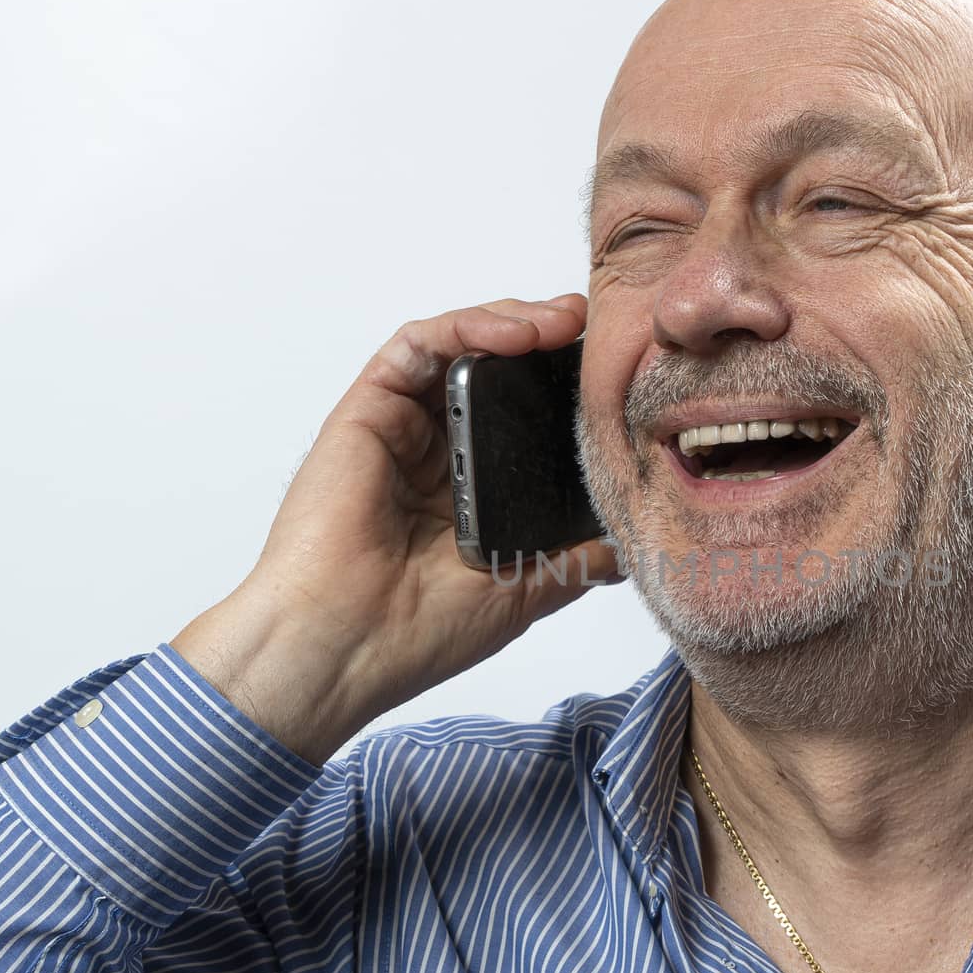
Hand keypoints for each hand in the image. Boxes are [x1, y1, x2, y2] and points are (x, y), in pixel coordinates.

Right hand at [170, 294, 620, 762]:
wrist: (346, 650)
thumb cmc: (415, 633)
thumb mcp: (522, 593)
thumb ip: (572, 561)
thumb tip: (626, 548)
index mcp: (468, 495)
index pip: (521, 421)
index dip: (564, 393)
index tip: (613, 378)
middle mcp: (433, 456)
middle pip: (493, 374)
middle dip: (547, 344)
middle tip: (597, 331)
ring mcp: (400, 431)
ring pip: (458, 349)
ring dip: (513, 322)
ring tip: (564, 322)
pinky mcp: (366, 413)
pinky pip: (416, 347)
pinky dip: (466, 329)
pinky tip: (515, 335)